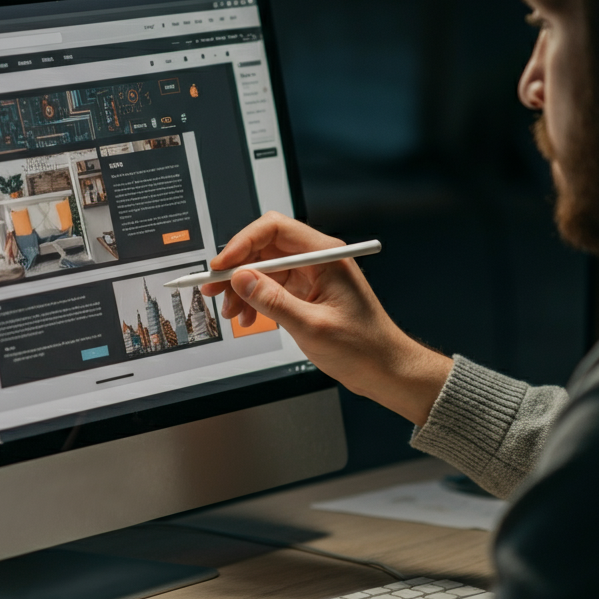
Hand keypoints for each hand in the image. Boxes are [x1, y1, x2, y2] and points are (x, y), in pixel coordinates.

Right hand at [204, 212, 452, 425]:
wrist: (386, 369)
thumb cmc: (364, 348)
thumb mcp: (312, 326)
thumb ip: (273, 301)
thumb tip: (241, 278)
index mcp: (326, 256)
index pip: (274, 229)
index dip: (242, 243)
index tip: (222, 265)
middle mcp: (319, 260)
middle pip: (265, 248)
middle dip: (236, 268)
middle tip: (212, 288)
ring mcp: (313, 276)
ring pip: (265, 269)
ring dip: (242, 288)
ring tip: (230, 312)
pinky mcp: (308, 293)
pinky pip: (273, 287)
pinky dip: (255, 301)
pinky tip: (247, 318)